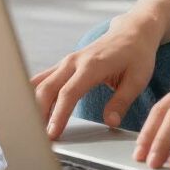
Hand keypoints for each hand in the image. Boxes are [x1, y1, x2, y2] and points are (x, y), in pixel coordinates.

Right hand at [30, 13, 163, 139]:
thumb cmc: (137, 54)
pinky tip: (31, 111)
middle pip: (47, 88)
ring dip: (33, 105)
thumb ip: (122, 101)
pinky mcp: (65, 64)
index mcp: (92, 65)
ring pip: (41, 83)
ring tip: (31, 129)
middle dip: (38, 113)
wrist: (133, 30)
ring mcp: (68, 61)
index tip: (52, 134)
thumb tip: (110, 122)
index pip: (69, 93)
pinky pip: (44, 79)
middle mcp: (75, 61)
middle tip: (36, 138)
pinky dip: (35, 95)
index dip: (58, 115)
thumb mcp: (138, 79)